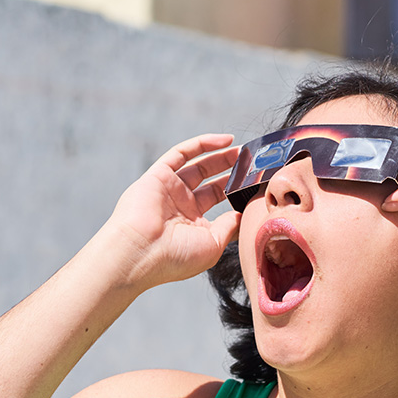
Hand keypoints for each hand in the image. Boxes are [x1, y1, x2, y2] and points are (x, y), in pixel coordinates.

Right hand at [107, 133, 240, 288]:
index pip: (217, 201)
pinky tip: (225, 140)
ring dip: (220, 156)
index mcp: (193, 224)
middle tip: (252, 163)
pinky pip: (181, 153)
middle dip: (230, 171)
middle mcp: (180, 205)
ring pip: (198, 165)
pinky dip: (202, 144)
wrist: (141, 252)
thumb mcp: (213, 245)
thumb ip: (229, 227)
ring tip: (243, 151)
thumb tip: (241, 214)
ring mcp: (169, 189)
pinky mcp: (158, 175)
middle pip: (209, 182)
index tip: (256, 182)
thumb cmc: (176, 257)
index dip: (236, 190)